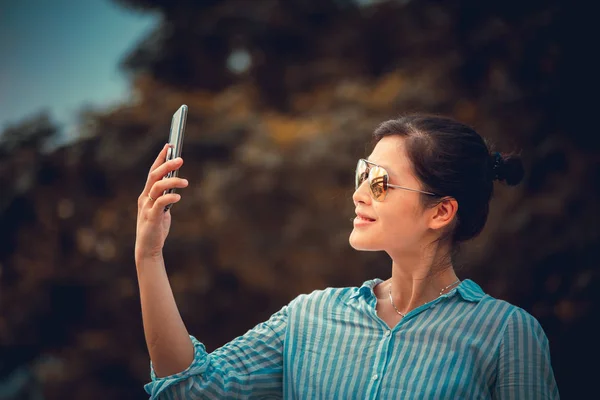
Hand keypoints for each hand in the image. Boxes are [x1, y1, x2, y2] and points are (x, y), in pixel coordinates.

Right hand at [135, 144, 188, 261]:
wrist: (148, 248)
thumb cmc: (156, 228)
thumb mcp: (163, 210)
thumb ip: (166, 198)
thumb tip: (176, 186)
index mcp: (147, 195)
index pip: (153, 172)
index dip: (160, 158)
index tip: (169, 146)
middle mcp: (145, 198)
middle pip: (154, 175)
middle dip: (167, 164)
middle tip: (180, 159)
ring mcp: (147, 207)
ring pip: (157, 187)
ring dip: (171, 181)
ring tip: (186, 182)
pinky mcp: (151, 218)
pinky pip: (159, 203)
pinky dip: (169, 197)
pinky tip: (178, 196)